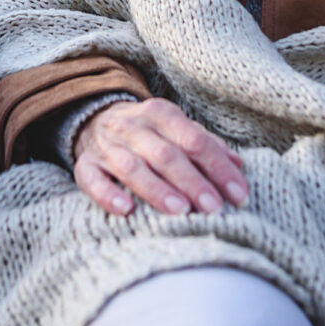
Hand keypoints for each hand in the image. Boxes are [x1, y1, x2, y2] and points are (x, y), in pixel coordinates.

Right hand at [72, 97, 247, 216]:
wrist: (94, 119)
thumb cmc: (148, 132)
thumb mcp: (176, 129)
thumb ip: (206, 145)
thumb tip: (238, 166)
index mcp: (161, 114)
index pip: (194, 140)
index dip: (218, 167)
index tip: (238, 195)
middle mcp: (133, 127)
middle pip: (166, 154)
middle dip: (192, 181)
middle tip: (214, 208)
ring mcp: (107, 146)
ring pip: (132, 167)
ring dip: (157, 189)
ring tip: (180, 211)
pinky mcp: (85, 164)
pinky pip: (92, 179)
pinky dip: (108, 194)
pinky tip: (126, 210)